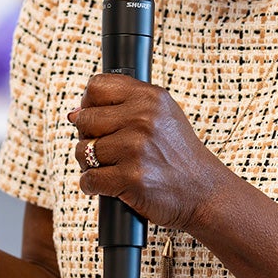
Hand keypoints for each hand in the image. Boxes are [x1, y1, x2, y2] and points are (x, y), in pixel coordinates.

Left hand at [69, 73, 225, 231]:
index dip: (89, 104)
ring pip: (83, 151)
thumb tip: (74, 114)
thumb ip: (124, 105)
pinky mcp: (131, 178)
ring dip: (90, 164)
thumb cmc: (177, 154)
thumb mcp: (163, 115)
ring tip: (112, 167)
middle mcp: (143, 118)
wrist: (204, 191)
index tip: (96, 118)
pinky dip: (93, 185)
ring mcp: (136, 148)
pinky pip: (89, 179)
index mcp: (150, 97)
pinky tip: (111, 184)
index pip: (97, 87)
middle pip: (85, 120)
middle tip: (107, 149)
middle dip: (88, 137)